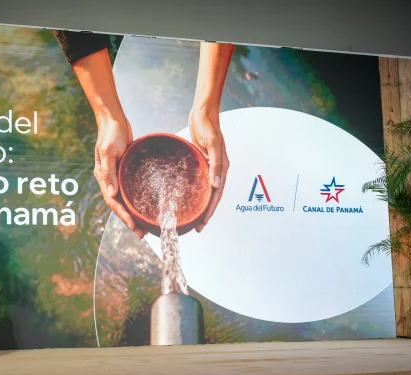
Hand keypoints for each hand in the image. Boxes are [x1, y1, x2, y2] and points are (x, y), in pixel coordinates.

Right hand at [94, 118, 144, 238]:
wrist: (114, 120)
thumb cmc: (110, 134)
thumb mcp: (109, 151)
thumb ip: (109, 172)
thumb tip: (111, 194)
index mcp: (103, 178)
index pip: (113, 203)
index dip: (124, 216)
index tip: (135, 227)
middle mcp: (110, 180)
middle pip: (120, 205)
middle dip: (130, 220)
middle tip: (143, 233)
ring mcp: (118, 176)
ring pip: (126, 199)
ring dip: (135, 212)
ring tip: (146, 224)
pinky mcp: (126, 170)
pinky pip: (132, 188)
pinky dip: (138, 198)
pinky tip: (148, 204)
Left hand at [188, 106, 228, 231]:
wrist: (203, 112)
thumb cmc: (207, 125)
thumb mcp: (211, 144)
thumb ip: (216, 164)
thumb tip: (217, 186)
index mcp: (223, 167)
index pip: (217, 195)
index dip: (210, 211)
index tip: (202, 224)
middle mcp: (218, 169)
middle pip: (212, 196)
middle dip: (205, 213)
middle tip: (196, 227)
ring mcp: (210, 166)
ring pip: (206, 190)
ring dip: (201, 204)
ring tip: (192, 217)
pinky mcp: (202, 161)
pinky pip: (200, 181)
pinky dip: (196, 191)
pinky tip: (188, 197)